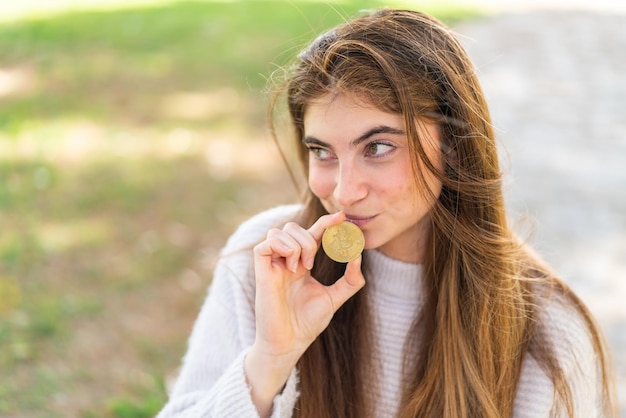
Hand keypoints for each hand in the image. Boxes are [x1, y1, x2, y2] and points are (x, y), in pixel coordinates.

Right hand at [245, 212, 364, 415]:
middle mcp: (285, 261)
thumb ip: (350, 280)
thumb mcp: (335, 298)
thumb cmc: (308, 323)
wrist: (290, 342)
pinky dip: (281, 249)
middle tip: (313, 263)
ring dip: (295, 244)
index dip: (325, 222)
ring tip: (301, 267)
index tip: (342, 216)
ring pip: (277, 232)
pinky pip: (263, 246)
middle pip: (292, 228)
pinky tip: (291, 267)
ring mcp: (271, 266)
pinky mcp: (261, 273)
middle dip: (308, 238)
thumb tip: (358, 256)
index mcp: (301, 263)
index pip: (312, 234)